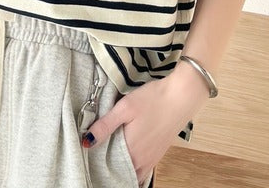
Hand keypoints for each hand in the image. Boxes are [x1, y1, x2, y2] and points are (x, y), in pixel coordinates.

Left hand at [81, 61, 210, 183]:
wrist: (182, 96)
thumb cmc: (154, 99)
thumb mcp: (125, 108)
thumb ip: (106, 125)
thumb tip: (87, 140)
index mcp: (131, 150)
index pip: (107, 164)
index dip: (97, 158)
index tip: (89, 148)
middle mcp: (142, 160)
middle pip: (120, 170)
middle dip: (108, 165)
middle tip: (98, 152)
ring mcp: (152, 159)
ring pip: (132, 172)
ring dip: (121, 167)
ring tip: (111, 154)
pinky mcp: (159, 153)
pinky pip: (143, 170)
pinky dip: (134, 166)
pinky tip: (129, 154)